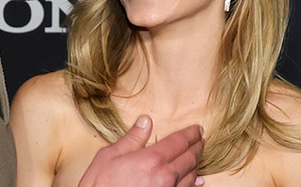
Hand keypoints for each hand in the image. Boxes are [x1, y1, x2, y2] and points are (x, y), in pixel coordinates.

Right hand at [78, 115, 204, 186]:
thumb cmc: (100, 185)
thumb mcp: (109, 156)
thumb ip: (132, 138)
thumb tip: (145, 121)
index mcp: (151, 159)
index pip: (179, 141)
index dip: (191, 133)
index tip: (197, 129)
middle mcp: (165, 176)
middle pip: (190, 158)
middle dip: (197, 146)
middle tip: (201, 139)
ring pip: (192, 176)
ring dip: (196, 164)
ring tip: (197, 155)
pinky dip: (194, 184)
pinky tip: (196, 181)